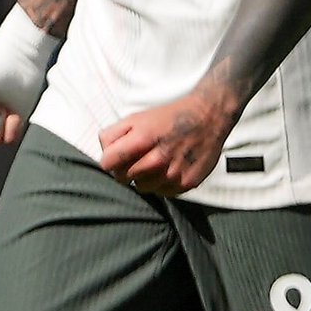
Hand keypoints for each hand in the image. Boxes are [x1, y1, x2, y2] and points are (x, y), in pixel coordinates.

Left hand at [98, 93, 231, 195]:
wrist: (207, 118)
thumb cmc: (168, 117)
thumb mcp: (135, 118)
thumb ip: (113, 134)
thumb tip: (103, 152)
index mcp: (141, 139)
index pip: (108, 163)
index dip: (108, 162)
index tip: (114, 159)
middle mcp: (158, 159)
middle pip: (124, 178)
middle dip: (124, 170)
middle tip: (134, 159)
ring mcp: (174, 173)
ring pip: (143, 188)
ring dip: (143, 178)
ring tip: (152, 163)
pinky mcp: (188, 183)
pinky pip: (163, 192)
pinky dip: (161, 184)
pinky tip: (166, 169)